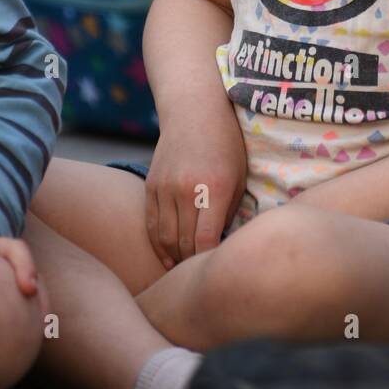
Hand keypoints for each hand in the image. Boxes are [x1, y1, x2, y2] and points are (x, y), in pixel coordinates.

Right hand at [145, 110, 247, 268]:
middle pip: (184, 244)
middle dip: (193, 265)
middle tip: (203, 278)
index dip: (208, 262)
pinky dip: (159, 245)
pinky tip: (168, 257)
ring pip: (165, 238)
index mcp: (213, 188)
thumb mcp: (238, 176)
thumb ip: (228, 212)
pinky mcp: (151, 185)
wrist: (194, 110)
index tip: (217, 273)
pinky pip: (152, 225)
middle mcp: (186, 189)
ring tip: (186, 272)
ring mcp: (164, 187)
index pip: (205, 241)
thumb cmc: (226, 144)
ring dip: (175, 259)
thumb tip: (220, 247)